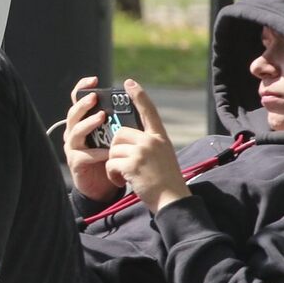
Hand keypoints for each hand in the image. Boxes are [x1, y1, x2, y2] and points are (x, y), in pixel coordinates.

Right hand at [63, 76, 117, 201]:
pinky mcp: (75, 162)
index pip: (77, 101)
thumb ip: (117, 122)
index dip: (82, 89)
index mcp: (83, 123)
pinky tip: (107, 152)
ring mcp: (73, 148)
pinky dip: (96, 152)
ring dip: (88, 124)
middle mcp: (74, 133)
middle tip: (94, 98)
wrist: (104, 186)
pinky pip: (84, 155)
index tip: (94, 80)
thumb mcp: (113, 137)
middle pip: (73, 114)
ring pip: (75, 132)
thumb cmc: (110, 158)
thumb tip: (133, 102)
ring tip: (101, 118)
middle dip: (83, 105)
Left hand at [104, 79, 188, 213]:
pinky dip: (112, 175)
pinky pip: (111, 163)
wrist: (172, 200)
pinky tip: (123, 181)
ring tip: (126, 176)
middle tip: (124, 164)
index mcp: (160, 137)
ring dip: (114, 165)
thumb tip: (126, 137)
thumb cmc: (165, 181)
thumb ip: (148, 144)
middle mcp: (152, 141)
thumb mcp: (163, 156)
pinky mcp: (132, 164)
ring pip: (113, 150)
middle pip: (120, 133)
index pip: (149, 111)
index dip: (138, 96)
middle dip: (116, 149)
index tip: (129, 82)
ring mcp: (143, 152)